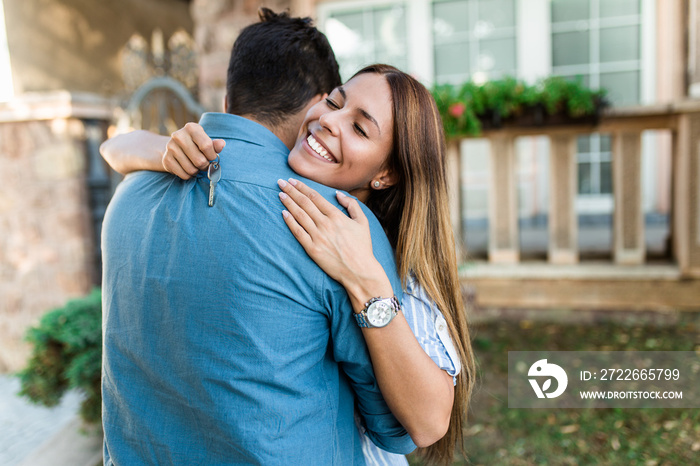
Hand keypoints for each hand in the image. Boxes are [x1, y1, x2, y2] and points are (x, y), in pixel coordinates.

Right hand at [162, 123, 225, 179]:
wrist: (174, 148)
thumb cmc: (195, 145)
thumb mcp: (206, 141)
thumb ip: (214, 144)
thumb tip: (222, 144)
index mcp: (191, 128)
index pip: (206, 145)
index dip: (212, 155)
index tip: (211, 157)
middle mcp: (179, 136)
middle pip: (199, 160)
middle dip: (205, 166)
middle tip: (204, 164)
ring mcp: (170, 147)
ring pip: (191, 169)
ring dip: (196, 171)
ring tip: (195, 166)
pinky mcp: (166, 159)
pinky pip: (183, 174)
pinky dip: (188, 175)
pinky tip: (188, 169)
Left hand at [277, 178, 390, 302]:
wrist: (359, 271)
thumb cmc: (362, 247)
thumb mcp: (363, 222)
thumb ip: (352, 205)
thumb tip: (337, 194)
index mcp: (337, 216)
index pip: (315, 197)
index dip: (302, 187)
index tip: (293, 181)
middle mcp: (325, 224)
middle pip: (304, 203)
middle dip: (291, 191)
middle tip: (281, 182)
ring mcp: (318, 237)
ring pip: (299, 215)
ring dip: (288, 203)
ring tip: (280, 194)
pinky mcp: (312, 249)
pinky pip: (298, 232)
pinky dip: (290, 222)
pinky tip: (283, 213)